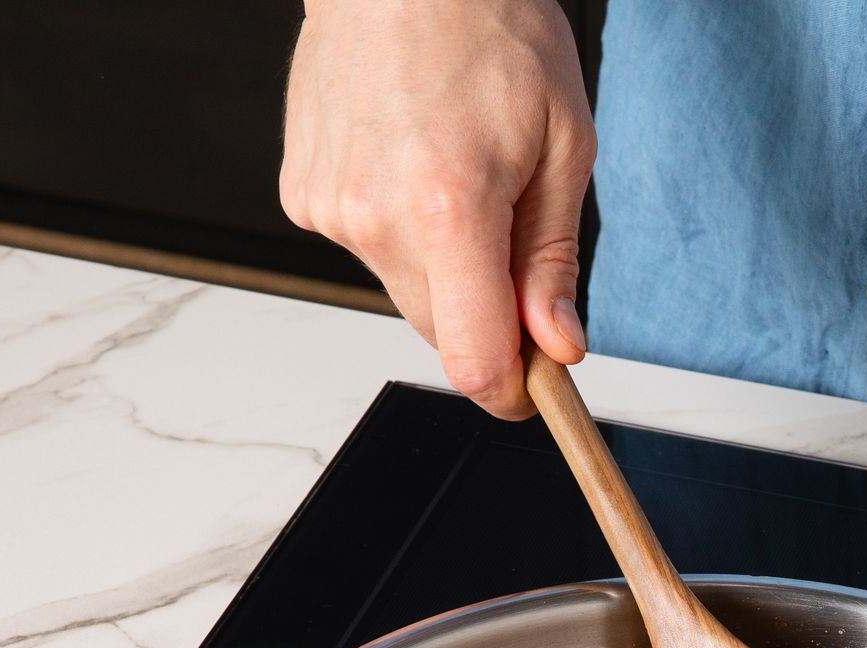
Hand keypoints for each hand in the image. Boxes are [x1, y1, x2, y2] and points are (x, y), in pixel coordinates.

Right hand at [280, 0, 594, 417]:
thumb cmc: (490, 29)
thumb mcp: (563, 144)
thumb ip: (553, 260)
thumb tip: (557, 346)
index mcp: (450, 210)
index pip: (473, 363)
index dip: (511, 391)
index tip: (535, 385)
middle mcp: (376, 219)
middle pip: (443, 332)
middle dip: (486, 312)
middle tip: (513, 235)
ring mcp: (330, 209)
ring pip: (406, 290)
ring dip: (443, 263)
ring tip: (458, 173)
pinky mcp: (303, 197)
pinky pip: (369, 248)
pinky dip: (399, 226)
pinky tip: (412, 159)